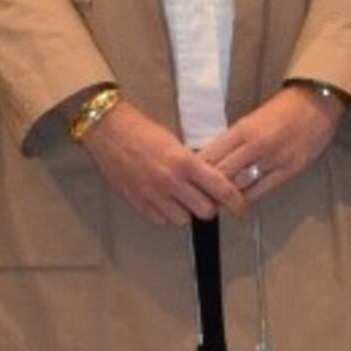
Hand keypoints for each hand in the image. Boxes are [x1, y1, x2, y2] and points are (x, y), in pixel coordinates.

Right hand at [77, 101, 250, 227]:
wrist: (108, 130)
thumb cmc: (141, 130)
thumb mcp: (174, 141)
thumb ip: (192, 163)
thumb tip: (209, 180)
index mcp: (184, 162)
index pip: (220, 188)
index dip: (235, 201)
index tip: (241, 207)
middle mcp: (170, 182)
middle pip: (205, 211)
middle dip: (209, 206)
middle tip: (205, 197)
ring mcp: (153, 195)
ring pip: (183, 219)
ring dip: (186, 211)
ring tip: (181, 197)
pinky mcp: (138, 203)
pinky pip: (162, 220)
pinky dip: (167, 214)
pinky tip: (164, 199)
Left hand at [197, 86, 345, 206]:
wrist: (316, 104)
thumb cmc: (282, 109)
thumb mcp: (251, 120)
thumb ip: (233, 140)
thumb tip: (212, 158)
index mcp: (242, 130)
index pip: (211, 155)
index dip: (197, 172)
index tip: (190, 181)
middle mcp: (255, 145)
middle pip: (222, 173)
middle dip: (209, 188)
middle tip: (200, 198)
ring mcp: (272, 160)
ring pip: (241, 186)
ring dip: (227, 197)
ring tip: (218, 203)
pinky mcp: (289, 171)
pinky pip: (262, 191)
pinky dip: (248, 198)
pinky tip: (242, 201)